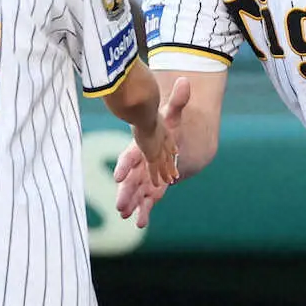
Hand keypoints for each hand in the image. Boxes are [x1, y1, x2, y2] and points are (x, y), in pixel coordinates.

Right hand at [116, 77, 190, 225]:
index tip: (118, 175)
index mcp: (140, 149)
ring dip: (131, 203)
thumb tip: (187, 81)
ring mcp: (144, 178)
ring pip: (136, 192)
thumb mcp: (172, 115)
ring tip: (124, 215)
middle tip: (119, 205)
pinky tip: (141, 224)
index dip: (124, 166)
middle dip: (125, 192)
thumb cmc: (165, 128)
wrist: (167, 141)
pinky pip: (147, 201)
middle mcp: (139, 165)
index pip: (129, 158)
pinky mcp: (151, 187)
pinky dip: (144, 211)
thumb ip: (178, 101)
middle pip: (130, 180)